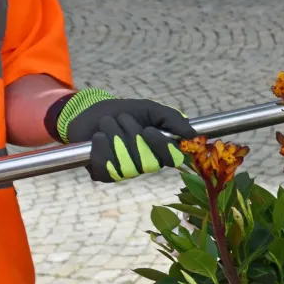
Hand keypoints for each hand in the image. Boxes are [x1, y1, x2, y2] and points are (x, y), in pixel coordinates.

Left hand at [51, 89, 195, 182]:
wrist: (90, 111)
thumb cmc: (122, 111)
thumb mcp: (150, 109)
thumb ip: (172, 119)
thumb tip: (193, 133)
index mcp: (160, 151)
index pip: (172, 159)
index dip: (162, 147)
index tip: (148, 130)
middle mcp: (145, 165)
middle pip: (147, 162)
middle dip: (131, 135)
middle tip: (122, 119)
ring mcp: (124, 172)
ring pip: (126, 165)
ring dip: (114, 136)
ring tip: (107, 123)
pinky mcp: (104, 174)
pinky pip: (106, 168)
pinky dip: (101, 148)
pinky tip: (98, 137)